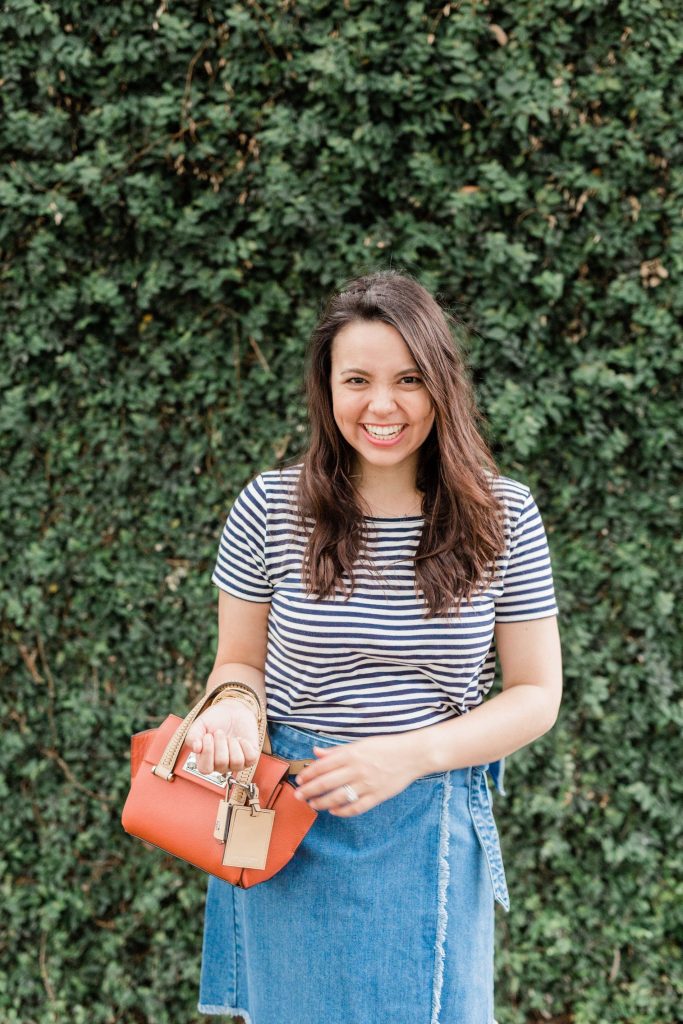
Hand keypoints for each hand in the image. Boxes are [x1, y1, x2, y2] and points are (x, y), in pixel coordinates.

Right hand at [185, 701, 258, 775]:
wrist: (232, 710)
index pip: (205, 769)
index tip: (208, 736)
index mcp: (206, 760)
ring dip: (233, 744)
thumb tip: (196, 748)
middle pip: (221, 763)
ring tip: (230, 736)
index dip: (207, 752)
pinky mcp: (250, 757)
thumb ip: (193, 736)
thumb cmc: (214, 720)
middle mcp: (221, 765)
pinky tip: (240, 739)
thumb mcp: (200, 725)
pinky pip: (251, 758)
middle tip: (220, 732)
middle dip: (221, 743)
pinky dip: (246, 746)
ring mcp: (237, 763)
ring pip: (237, 762)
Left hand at [293, 733, 419, 816]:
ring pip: (339, 797)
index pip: (323, 766)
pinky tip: (334, 811)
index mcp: (352, 753)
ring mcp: (367, 784)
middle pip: (327, 783)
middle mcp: (357, 769)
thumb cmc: (386, 746)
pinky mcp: (377, 796)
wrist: (413, 754)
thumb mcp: (360, 743)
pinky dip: (343, 811)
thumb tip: (316, 752)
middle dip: (310, 791)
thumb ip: (337, 750)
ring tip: (313, 804)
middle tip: (298, 796)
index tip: (300, 780)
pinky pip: (356, 807)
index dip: (309, 774)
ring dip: (322, 802)